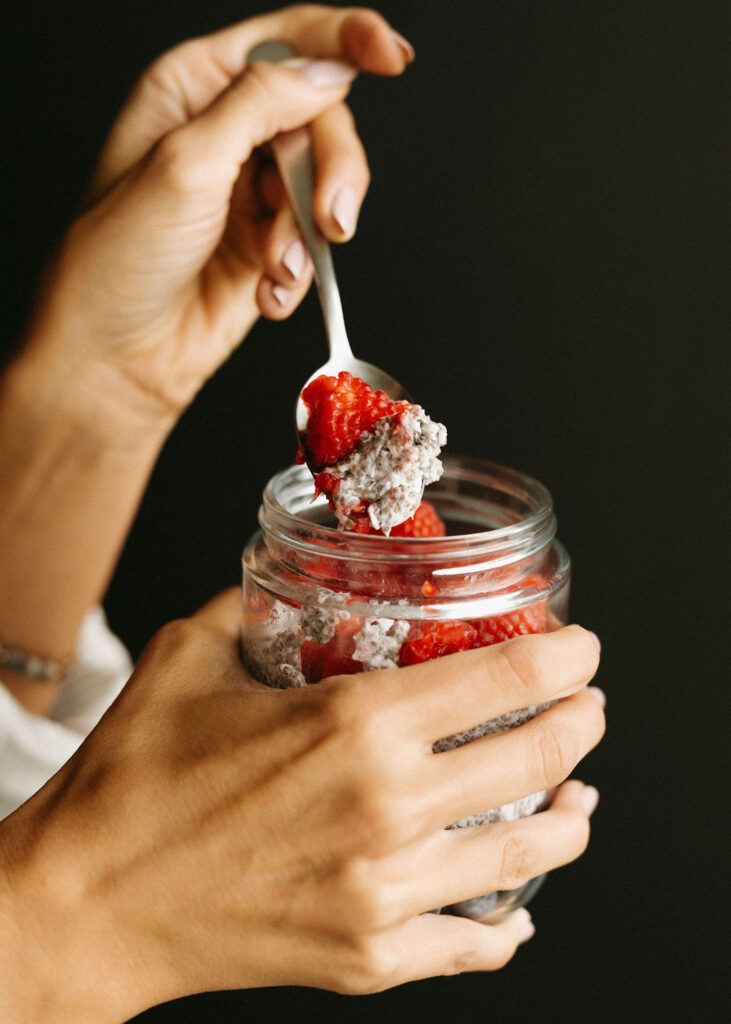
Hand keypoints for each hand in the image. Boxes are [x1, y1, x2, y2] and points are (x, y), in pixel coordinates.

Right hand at [0, 591, 602, 1021]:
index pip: (503, 682)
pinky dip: (508, 925)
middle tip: (586, 709)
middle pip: (534, 761)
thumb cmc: (133, 777)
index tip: (581, 649)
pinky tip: (518, 909)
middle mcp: (386, 809)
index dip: (564, 660)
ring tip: (578, 800)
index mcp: (353, 724)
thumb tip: (286, 583)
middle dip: (579, 725)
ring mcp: (384, 891)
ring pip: (523, 855)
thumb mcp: (192, 654)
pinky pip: (470, 946)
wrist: (86, 901)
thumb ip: (255, 605)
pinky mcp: (366, 955)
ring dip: (567, 819)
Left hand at [26, 5, 412, 421]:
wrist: (118, 358)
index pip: (285, 42)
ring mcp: (249, 191)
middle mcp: (225, 133)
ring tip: (275, 268)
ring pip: (326, 183)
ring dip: (309, 233)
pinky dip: (299, 273)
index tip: (392, 57)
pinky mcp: (267, 244)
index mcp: (193, 88)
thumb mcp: (185, 164)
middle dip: (332, 171)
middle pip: (321, 118)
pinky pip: (316, 242)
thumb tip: (326, 72)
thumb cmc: (118, 262)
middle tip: (332, 218)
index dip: (347, 39)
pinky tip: (265, 292)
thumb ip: (259, 106)